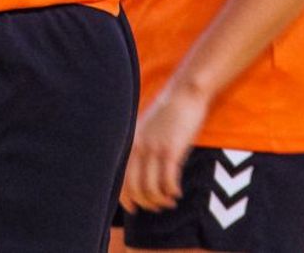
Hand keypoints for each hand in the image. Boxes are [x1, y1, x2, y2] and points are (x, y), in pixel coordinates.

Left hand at [119, 83, 209, 213]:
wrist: (184, 94)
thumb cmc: (167, 114)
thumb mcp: (146, 130)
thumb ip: (140, 148)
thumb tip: (138, 175)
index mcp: (129, 143)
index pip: (119, 180)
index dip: (125, 199)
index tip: (134, 209)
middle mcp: (137, 147)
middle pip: (134, 189)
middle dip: (146, 203)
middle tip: (157, 207)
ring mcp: (154, 149)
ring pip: (151, 189)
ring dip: (161, 201)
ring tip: (170, 201)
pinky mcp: (171, 150)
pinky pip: (168, 182)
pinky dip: (172, 192)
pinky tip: (177, 193)